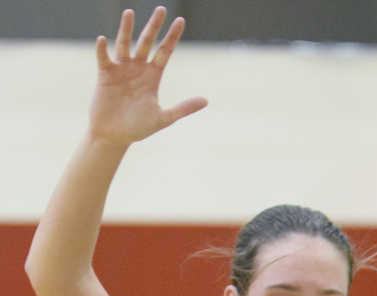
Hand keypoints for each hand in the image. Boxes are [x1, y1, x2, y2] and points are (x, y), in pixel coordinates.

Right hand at [90, 7, 207, 147]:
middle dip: (154, 27)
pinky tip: (103, 40)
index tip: (180, 20)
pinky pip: (104, 58)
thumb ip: (184, 108)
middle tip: (161, 9)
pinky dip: (103, 49)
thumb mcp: (164, 118)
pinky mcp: (105, 75)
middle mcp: (138, 68)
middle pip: (147, 43)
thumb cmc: (139, 128)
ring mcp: (121, 70)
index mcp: (153, 76)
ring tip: (130, 12)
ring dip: (126, 29)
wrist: (115, 136)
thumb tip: (206, 100)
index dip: (172, 37)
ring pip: (125, 44)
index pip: (165, 52)